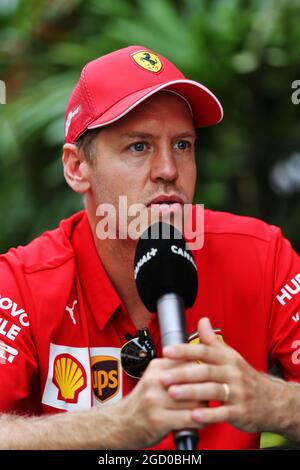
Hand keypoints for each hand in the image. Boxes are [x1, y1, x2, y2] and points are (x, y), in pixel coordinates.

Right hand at [115, 357, 204, 448]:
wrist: (120, 424)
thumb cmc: (142, 403)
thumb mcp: (154, 379)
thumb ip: (174, 370)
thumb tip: (202, 364)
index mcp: (157, 367)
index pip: (189, 362)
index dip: (204, 371)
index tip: (212, 377)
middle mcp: (156, 381)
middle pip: (194, 381)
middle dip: (207, 389)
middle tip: (215, 394)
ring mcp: (156, 400)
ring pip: (194, 401)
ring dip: (205, 408)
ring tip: (208, 411)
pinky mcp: (158, 420)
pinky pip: (188, 419)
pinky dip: (199, 422)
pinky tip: (200, 422)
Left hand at [162, 317, 280, 433]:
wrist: (272, 400)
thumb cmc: (245, 377)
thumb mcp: (230, 356)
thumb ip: (212, 340)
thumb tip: (202, 320)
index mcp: (227, 359)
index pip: (204, 351)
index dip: (185, 351)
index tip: (167, 351)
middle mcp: (232, 373)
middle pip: (205, 371)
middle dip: (183, 374)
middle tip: (163, 377)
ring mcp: (237, 393)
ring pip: (212, 391)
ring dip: (191, 392)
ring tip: (173, 394)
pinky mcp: (240, 412)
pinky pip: (223, 413)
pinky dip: (208, 414)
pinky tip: (193, 415)